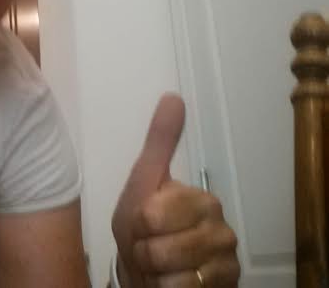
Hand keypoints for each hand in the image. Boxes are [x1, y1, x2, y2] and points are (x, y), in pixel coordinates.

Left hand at [111, 93, 239, 286]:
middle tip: (150, 245)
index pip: (152, 213)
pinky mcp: (227, 283)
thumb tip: (172, 97)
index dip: (137, 223)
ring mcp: (225, 257)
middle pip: (160, 243)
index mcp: (198, 197)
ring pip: (170, 268)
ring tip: (160, 264)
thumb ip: (159, 143)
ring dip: (152, 271)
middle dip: (143, 249)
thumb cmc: (143, 229)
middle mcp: (219, 225)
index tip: (143, 222)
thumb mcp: (141, 184)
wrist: (149, 273)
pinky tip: (172, 281)